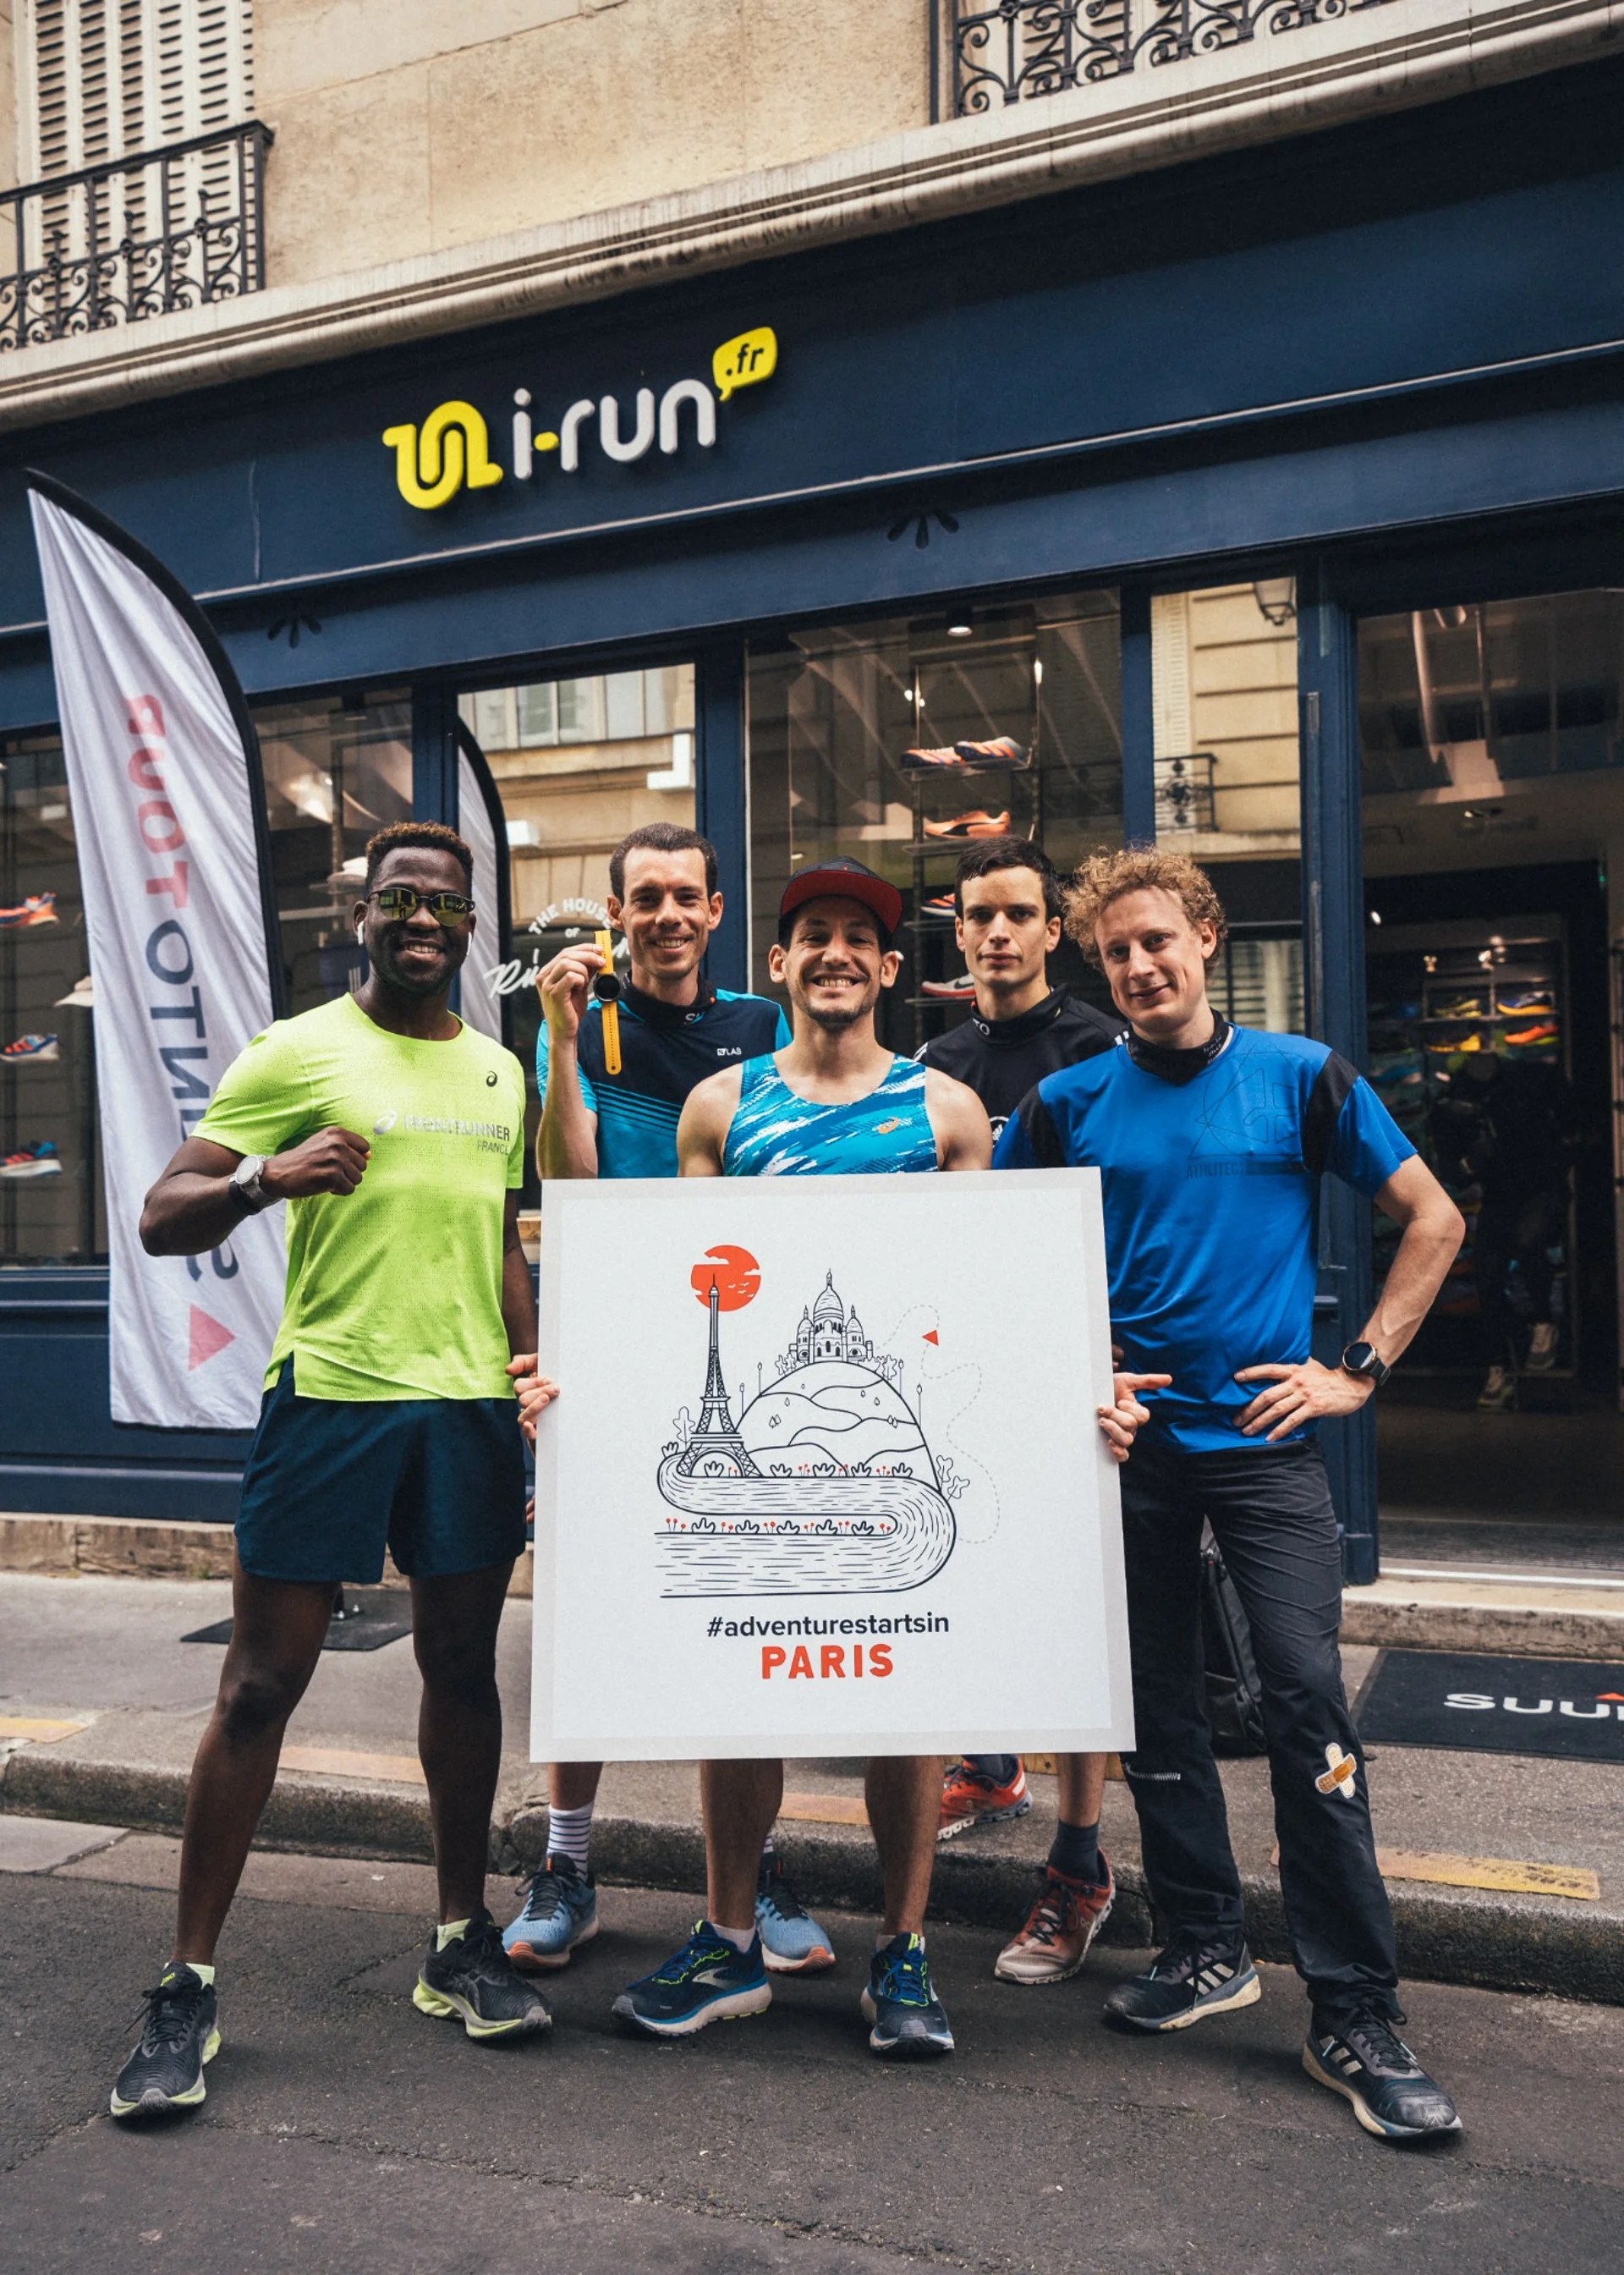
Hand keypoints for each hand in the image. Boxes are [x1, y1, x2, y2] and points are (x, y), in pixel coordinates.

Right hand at [261, 1126, 369, 1199]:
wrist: (278, 1173)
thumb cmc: (302, 1160)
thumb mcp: (323, 1145)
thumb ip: (347, 1147)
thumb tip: (370, 1155)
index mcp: (336, 1133)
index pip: (365, 1146)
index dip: (356, 1158)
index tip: (342, 1162)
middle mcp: (337, 1143)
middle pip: (363, 1164)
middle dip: (349, 1172)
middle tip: (331, 1172)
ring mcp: (335, 1159)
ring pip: (358, 1178)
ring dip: (344, 1182)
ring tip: (328, 1179)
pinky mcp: (332, 1176)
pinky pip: (349, 1189)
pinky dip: (339, 1191)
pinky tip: (326, 1186)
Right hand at [506, 1353, 560, 1442]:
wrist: (580, 1384)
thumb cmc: (560, 1376)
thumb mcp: (541, 1363)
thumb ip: (523, 1362)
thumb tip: (508, 1370)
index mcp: (528, 1390)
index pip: (520, 1387)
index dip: (535, 1383)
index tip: (551, 1380)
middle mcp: (528, 1405)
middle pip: (523, 1401)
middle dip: (540, 1392)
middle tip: (556, 1389)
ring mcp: (534, 1420)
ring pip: (523, 1417)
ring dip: (535, 1407)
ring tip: (549, 1399)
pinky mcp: (542, 1434)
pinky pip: (529, 1436)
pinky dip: (528, 1431)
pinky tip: (530, 1426)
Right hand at [536, 945, 604, 1045]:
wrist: (564, 1032)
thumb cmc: (570, 1010)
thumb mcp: (579, 986)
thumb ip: (584, 971)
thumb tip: (596, 957)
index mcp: (548, 972)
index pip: (565, 951)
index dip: (584, 948)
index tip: (598, 950)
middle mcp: (543, 976)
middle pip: (566, 954)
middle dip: (588, 955)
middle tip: (602, 962)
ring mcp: (547, 985)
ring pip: (568, 963)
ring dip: (584, 970)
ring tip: (586, 982)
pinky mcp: (554, 993)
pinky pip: (571, 976)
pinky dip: (580, 979)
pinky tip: (581, 988)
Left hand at [1096, 1371, 1170, 1464]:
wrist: (1088, 1394)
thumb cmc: (1108, 1387)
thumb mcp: (1127, 1381)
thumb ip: (1147, 1381)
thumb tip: (1169, 1379)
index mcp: (1135, 1413)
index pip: (1142, 1416)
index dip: (1131, 1409)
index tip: (1119, 1401)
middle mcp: (1130, 1427)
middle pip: (1131, 1426)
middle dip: (1115, 1415)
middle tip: (1102, 1408)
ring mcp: (1120, 1436)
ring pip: (1126, 1440)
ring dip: (1113, 1430)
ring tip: (1101, 1421)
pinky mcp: (1111, 1445)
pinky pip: (1121, 1456)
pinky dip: (1118, 1452)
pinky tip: (1109, 1443)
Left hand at [1234, 1357, 1372, 1441]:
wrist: (1352, 1385)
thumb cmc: (1328, 1377)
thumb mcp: (1309, 1365)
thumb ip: (1292, 1365)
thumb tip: (1275, 1366)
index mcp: (1293, 1369)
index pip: (1267, 1369)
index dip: (1251, 1373)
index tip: (1235, 1379)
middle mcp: (1296, 1381)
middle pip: (1267, 1395)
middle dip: (1249, 1409)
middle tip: (1236, 1420)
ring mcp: (1305, 1394)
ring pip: (1276, 1410)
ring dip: (1259, 1422)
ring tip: (1247, 1431)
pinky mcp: (1314, 1407)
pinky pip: (1292, 1421)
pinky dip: (1279, 1430)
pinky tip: (1269, 1438)